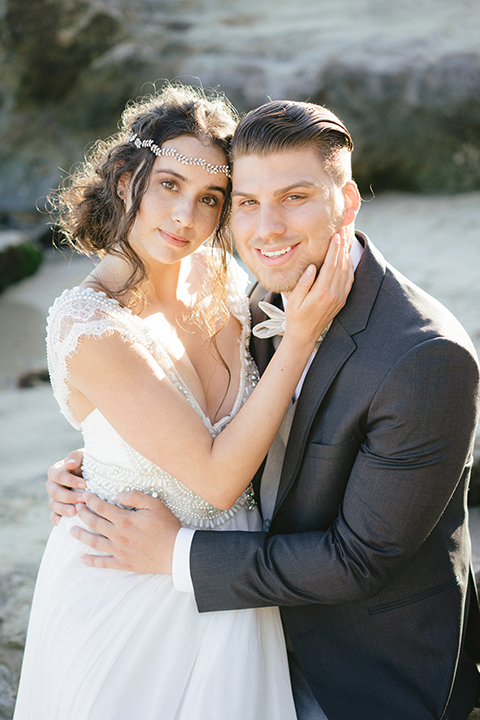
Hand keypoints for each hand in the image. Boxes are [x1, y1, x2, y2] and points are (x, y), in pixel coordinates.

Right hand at [46, 449, 85, 524]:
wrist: (92, 475)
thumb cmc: (86, 463)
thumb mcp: (83, 456)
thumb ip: (75, 457)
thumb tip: (69, 464)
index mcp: (56, 471)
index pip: (59, 476)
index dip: (71, 481)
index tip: (85, 484)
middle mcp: (52, 485)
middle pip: (55, 492)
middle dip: (69, 496)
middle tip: (83, 499)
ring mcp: (53, 498)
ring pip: (53, 505)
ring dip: (63, 509)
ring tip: (74, 512)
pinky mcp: (57, 509)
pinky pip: (53, 515)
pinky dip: (56, 519)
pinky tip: (61, 522)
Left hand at [71, 491, 180, 573]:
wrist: (176, 552)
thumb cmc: (168, 526)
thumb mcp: (155, 504)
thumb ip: (135, 497)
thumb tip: (118, 495)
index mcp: (125, 519)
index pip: (102, 507)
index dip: (91, 500)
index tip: (85, 496)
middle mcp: (118, 535)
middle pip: (95, 523)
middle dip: (83, 514)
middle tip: (76, 508)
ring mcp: (119, 550)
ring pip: (94, 542)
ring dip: (81, 535)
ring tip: (71, 531)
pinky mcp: (123, 563)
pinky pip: (104, 563)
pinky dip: (92, 561)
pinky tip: (83, 558)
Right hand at [285, 230, 353, 345]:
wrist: (305, 334)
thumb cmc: (295, 316)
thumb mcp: (294, 300)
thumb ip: (303, 283)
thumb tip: (312, 267)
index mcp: (321, 293)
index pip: (330, 266)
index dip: (334, 249)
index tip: (335, 236)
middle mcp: (334, 295)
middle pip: (341, 265)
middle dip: (342, 247)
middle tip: (342, 231)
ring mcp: (340, 298)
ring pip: (347, 271)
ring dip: (346, 254)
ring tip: (345, 239)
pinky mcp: (342, 300)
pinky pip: (349, 280)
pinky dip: (348, 266)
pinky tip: (345, 257)